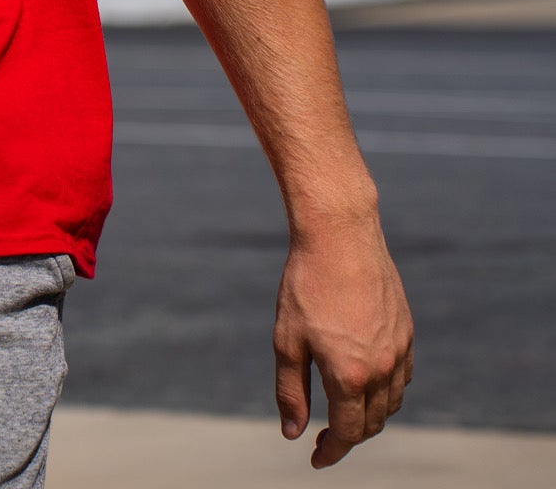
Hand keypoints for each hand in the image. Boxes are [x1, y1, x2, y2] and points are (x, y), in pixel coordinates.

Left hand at [273, 216, 413, 467]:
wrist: (339, 234)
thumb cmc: (305, 284)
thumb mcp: (287, 340)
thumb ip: (291, 391)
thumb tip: (292, 433)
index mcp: (349, 376)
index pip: (347, 433)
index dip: (331, 451)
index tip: (316, 458)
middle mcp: (381, 369)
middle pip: (372, 423)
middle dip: (350, 435)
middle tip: (326, 435)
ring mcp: (398, 350)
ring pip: (392, 402)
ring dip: (371, 415)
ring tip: (346, 410)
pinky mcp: (406, 330)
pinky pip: (403, 376)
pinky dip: (387, 389)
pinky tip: (368, 380)